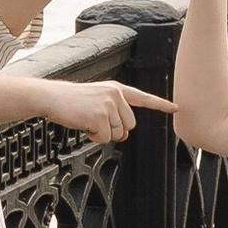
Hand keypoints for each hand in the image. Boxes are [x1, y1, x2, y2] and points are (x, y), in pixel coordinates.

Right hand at [32, 81, 169, 145]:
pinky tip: (83, 125)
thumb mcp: (97, 103)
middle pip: (129, 125)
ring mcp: (108, 104)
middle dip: (114, 129)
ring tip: (86, 120)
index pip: (143, 97)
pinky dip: (94, 137)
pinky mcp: (100, 116)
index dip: (160, 104)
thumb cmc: (72, 101)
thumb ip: (114, 115)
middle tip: (94, 121)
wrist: (52, 97)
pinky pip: (105, 138)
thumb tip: (125, 135)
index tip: (176, 107)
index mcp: (116, 89)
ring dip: (102, 133)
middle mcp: (116, 94)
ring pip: (117, 133)